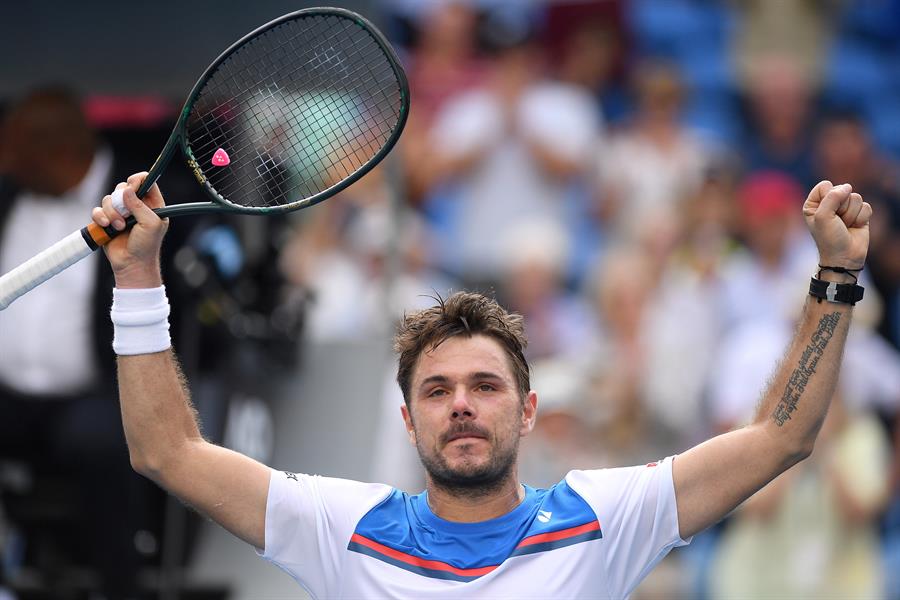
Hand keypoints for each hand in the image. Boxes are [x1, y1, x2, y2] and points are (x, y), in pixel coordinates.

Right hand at [91, 172, 167, 288]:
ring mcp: (121, 212)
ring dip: (112, 212)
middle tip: (126, 214)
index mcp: (152, 204)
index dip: (137, 180)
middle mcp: (136, 205)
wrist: (131, 264)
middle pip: (123, 187)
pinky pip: (98, 209)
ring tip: (119, 227)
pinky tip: (107, 226)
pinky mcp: (107, 220)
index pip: (145, 181)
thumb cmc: (146, 246)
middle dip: (121, 200)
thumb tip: (127, 189)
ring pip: (109, 198)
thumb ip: (140, 205)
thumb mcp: (150, 224)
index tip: (132, 188)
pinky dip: (100, 217)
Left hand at [803, 180, 871, 269]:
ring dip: (851, 214)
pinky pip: (866, 206)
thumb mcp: (823, 217)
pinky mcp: (859, 213)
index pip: (825, 186)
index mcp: (814, 203)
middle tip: (837, 222)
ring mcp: (845, 208)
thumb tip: (848, 187)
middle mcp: (829, 203)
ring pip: (856, 197)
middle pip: (842, 190)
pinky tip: (855, 227)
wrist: (844, 257)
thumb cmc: (829, 238)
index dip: (829, 198)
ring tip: (845, 225)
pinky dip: (861, 218)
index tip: (826, 214)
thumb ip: (832, 197)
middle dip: (842, 207)